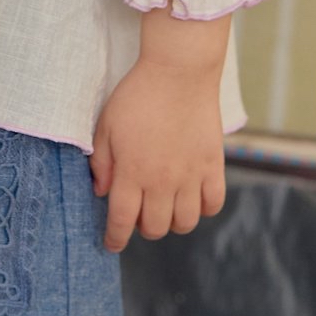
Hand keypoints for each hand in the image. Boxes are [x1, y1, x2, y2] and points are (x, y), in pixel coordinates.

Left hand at [89, 59, 226, 252]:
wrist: (178, 72)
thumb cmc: (137, 96)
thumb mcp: (106, 125)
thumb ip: (101, 163)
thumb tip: (102, 191)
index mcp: (132, 172)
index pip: (122, 221)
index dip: (115, 238)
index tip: (112, 243)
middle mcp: (162, 181)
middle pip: (155, 228)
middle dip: (143, 228)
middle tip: (139, 213)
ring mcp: (191, 175)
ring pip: (185, 223)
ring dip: (173, 222)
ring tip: (166, 205)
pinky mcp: (213, 166)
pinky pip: (213, 204)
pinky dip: (203, 208)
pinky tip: (192, 196)